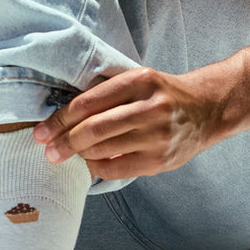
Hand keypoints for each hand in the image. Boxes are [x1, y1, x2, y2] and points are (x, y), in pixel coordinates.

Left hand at [32, 68, 222, 180]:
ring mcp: (157, 136)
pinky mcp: (161, 160)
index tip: (42, 131)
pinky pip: (116, 169)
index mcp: (140, 80)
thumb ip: (106, 93)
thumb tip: (60, 116)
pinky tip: (92, 161)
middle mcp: (150, 107)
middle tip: (48, 150)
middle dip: (63, 142)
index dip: (59, 119)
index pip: (88, 102)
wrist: (207, 109)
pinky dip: (97, 167)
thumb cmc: (162, 95)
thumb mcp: (138, 80)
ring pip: (102, 150)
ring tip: (67, 154)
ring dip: (79, 154)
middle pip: (92, 129)